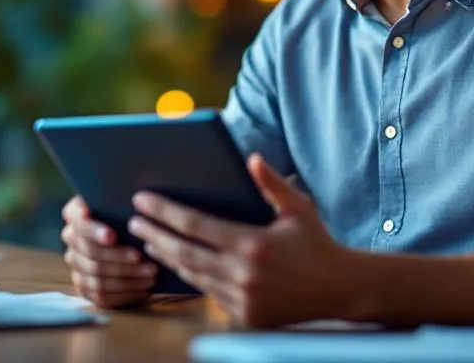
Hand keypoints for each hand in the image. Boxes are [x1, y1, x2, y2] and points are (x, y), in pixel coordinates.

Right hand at [60, 196, 155, 308]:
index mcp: (76, 213)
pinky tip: (144, 289)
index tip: (112, 235)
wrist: (134, 239)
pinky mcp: (85, 287)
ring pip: (97, 276)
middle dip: (118, 256)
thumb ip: (127, 202)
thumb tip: (143, 201)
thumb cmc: (133, 215)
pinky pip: (101, 295)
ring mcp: (76, 264)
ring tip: (150, 273)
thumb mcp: (128, 204)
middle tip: (141, 257)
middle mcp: (71, 237)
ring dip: (126, 276)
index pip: (76, 219)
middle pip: (89, 251)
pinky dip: (125, 293)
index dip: (93, 229)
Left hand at [128, 154, 351, 327]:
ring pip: (192, 275)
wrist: (340, 290)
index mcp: (252, 244)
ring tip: (149, 240)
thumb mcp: (298, 208)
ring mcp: (242, 298)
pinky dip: (189, 277)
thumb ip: (271, 183)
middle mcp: (243, 274)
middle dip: (154, 235)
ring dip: (167, 257)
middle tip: (133, 221)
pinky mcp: (245, 315)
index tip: (142, 200)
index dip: (164, 212)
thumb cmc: (317, 243)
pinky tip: (177, 264)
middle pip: (183, 252)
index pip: (195, 225)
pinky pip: (209, 293)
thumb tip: (250, 158)